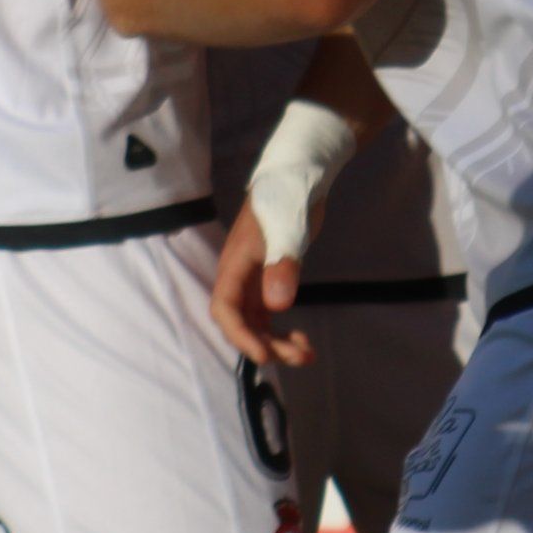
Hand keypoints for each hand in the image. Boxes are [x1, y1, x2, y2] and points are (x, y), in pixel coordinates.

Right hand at [209, 205, 312, 366]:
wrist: (299, 176)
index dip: (240, 335)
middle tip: (299, 357)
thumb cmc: (287, 197)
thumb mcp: (288, 229)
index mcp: (235, 264)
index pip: (225, 308)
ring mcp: (254, 280)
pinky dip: (283, 332)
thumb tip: (277, 307)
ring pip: (257, 324)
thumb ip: (282, 265)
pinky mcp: (270, 279)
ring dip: (276, 344)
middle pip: (242, 323)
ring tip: (307, 355)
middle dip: (266, 345)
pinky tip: (302, 340)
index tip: (263, 354)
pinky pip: (270, 316)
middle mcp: (240, 277)